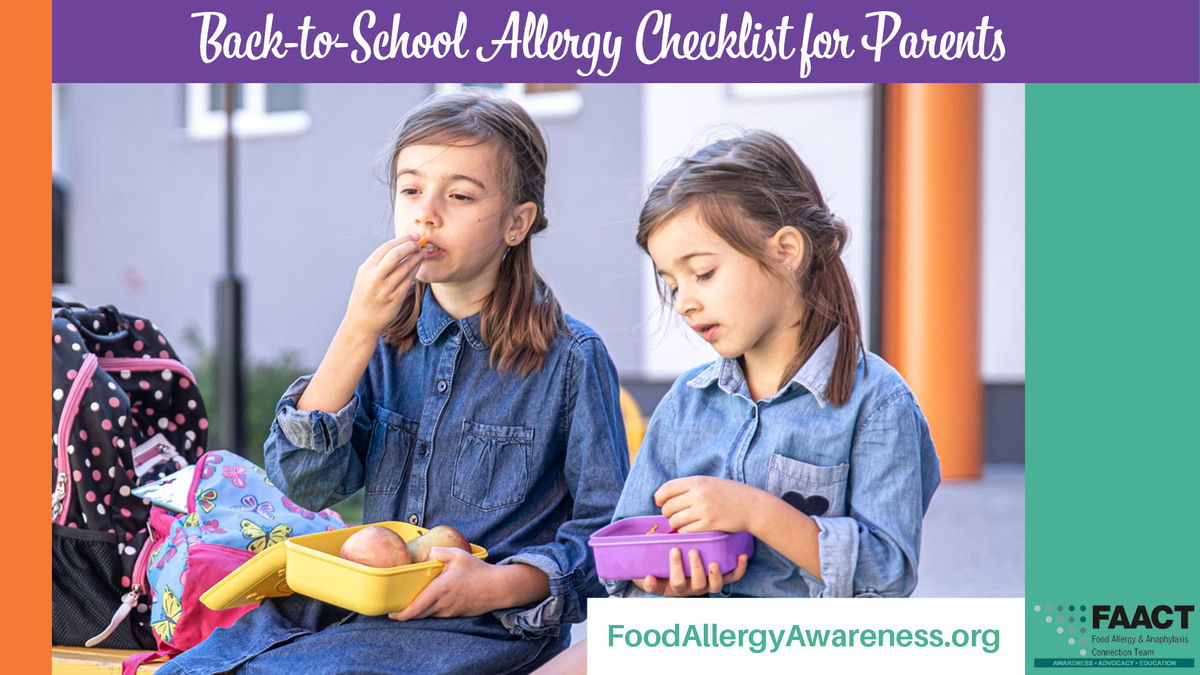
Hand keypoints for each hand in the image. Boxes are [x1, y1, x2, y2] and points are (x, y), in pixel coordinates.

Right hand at [344, 234, 422, 337]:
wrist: (361, 322)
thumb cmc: (365, 296)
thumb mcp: (365, 277)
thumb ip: (379, 263)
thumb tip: (400, 245)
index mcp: (366, 269)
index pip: (386, 247)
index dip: (402, 239)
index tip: (413, 236)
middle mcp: (374, 278)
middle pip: (396, 254)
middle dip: (410, 246)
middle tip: (420, 242)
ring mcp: (385, 289)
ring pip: (405, 268)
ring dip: (416, 258)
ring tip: (422, 253)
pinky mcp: (395, 299)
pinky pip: (408, 281)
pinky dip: (415, 271)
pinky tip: (418, 266)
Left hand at [387, 547, 494, 620]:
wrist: (497, 588)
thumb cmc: (477, 570)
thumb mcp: (457, 554)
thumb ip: (437, 551)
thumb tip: (424, 557)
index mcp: (440, 590)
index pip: (416, 608)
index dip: (401, 614)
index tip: (392, 614)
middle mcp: (443, 604)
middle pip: (419, 614)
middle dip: (406, 614)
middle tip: (395, 608)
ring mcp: (450, 612)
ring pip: (429, 615)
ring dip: (419, 611)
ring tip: (411, 603)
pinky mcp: (456, 614)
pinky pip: (439, 614)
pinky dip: (431, 610)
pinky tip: (430, 601)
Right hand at [632, 548, 748, 596]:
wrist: (677, 569)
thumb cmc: (661, 569)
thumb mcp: (653, 573)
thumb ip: (650, 575)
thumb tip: (647, 577)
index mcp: (676, 588)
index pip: (677, 584)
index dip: (675, 569)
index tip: (674, 550)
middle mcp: (694, 588)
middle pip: (698, 585)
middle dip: (695, 568)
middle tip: (692, 551)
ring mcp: (708, 583)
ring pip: (715, 585)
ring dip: (715, 575)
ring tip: (714, 563)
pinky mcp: (721, 577)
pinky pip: (733, 577)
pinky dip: (739, 568)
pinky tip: (741, 556)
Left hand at [654, 476, 761, 533]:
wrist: (752, 506)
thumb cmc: (730, 494)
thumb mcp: (710, 482)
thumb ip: (690, 487)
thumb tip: (664, 495)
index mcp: (698, 481)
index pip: (667, 488)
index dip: (659, 497)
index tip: (659, 502)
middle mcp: (699, 494)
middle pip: (668, 506)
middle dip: (667, 513)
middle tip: (673, 515)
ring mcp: (704, 510)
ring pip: (675, 520)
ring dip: (675, 523)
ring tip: (682, 522)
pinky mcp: (709, 525)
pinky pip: (686, 531)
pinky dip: (685, 531)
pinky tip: (691, 528)